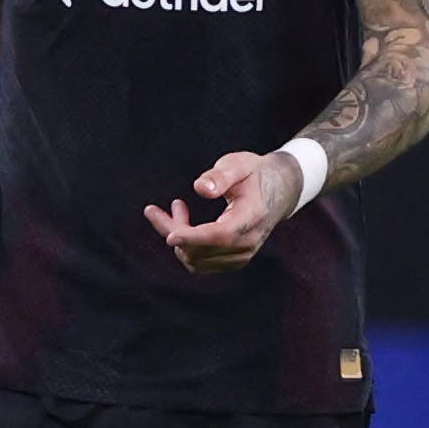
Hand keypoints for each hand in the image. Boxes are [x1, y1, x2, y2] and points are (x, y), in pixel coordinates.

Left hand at [147, 148, 305, 274]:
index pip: (221, 235)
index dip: (194, 237)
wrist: (277, 192)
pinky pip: (199, 263)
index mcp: (252, 216)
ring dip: (176, 237)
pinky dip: (184, 247)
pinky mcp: (232, 261)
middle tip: (152, 209)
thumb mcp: (239, 164)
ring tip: (176, 208)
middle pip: (202, 249)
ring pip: (196, 259)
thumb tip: (200, 189)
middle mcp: (248, 242)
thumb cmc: (253, 174)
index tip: (169, 235)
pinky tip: (183, 223)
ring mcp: (242, 255)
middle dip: (172, 231)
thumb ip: (220, 175)